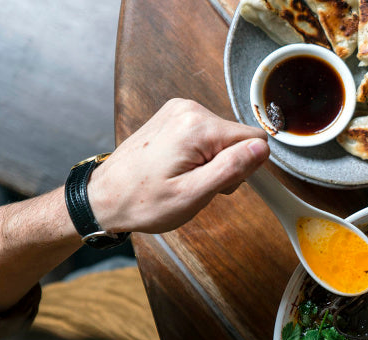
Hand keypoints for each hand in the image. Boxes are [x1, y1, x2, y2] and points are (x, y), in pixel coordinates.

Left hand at [87, 98, 269, 233]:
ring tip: (184, 179)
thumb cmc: (143, 201)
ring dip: (212, 163)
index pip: (254, 139)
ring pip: (223, 138)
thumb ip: (232, 169)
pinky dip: (200, 156)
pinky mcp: (173, 117)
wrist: (105, 197)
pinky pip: (206, 136)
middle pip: (238, 138)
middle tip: (197, 185)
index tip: (219, 183)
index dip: (244, 168)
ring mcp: (179, 110)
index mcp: (197, 126)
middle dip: (226, 166)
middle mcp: (189, 109)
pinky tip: (179, 169)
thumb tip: (262, 149)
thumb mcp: (194, 194)